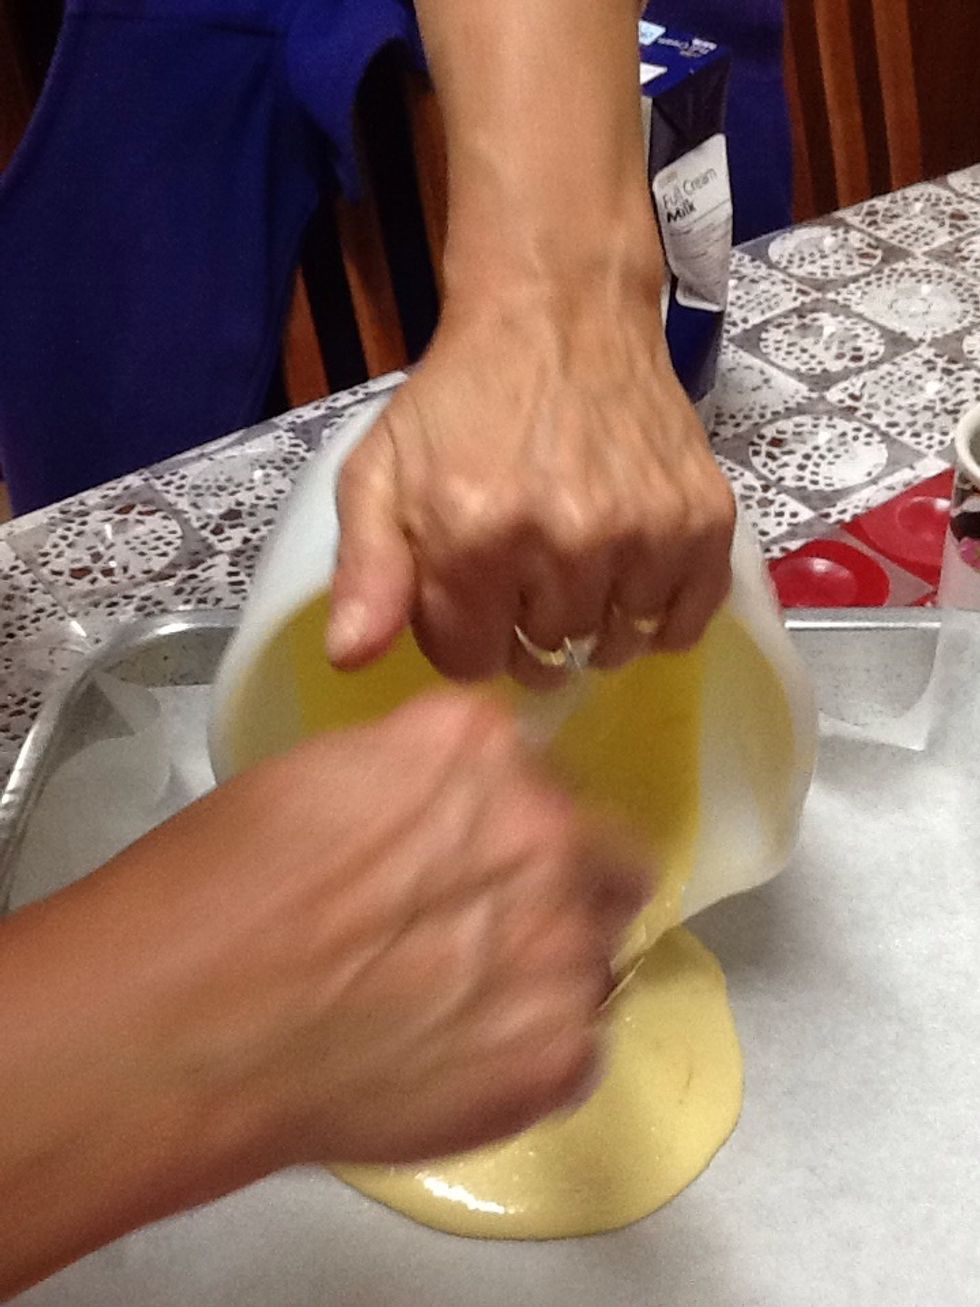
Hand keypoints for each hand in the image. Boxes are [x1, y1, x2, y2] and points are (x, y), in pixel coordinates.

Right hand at [48, 694, 643, 1165]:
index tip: (473, 848)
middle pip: (599, 850)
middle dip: (553, 882)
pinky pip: (578, 1040)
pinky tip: (456, 1058)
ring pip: (599, 949)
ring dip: (548, 965)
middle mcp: (546, 830)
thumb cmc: (218, 893)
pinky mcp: (561, 1052)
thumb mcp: (320, 778)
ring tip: (460, 1006)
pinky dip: (531, 1049)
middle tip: (479, 931)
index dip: (507, 812)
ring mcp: (565, 945)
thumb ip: (418, 777)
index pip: (540, 766)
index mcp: (479, 746)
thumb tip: (449, 806)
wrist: (186, 1029)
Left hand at [329, 281, 734, 687]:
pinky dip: (659, 616)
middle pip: (547, 659)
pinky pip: (686, 622)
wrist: (559, 312)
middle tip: (525, 573)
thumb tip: (352, 659)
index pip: (471, 662)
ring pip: (615, 646)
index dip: (465, 635)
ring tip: (578, 569)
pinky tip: (632, 576)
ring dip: (593, 625)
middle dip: (526, 630)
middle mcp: (567, 542)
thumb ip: (365, 570)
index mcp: (475, 536)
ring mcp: (645, 533)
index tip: (471, 592)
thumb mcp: (380, 470)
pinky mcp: (704, 521)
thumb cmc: (462, 399)